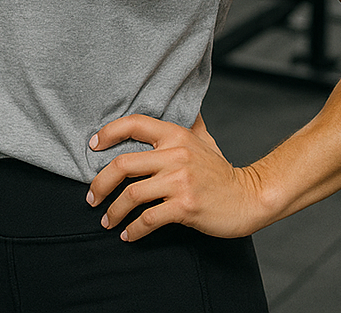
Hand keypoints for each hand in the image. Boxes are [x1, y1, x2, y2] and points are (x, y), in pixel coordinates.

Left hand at [86, 113, 270, 240]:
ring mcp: (180, 181)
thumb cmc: (220, 171)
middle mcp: (176, 155)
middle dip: (99, 184)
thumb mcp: (203, 140)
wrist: (249, 197)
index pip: (134, 124)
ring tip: (107, 220)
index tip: (92, 146)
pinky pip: (148, 219)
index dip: (108, 133)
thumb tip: (179, 105)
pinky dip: (133, 229)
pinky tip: (128, 234)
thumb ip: (186, 124)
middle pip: (123, 165)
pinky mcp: (185, 206)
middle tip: (91, 198)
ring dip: (113, 211)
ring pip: (131, 195)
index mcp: (176, 135)